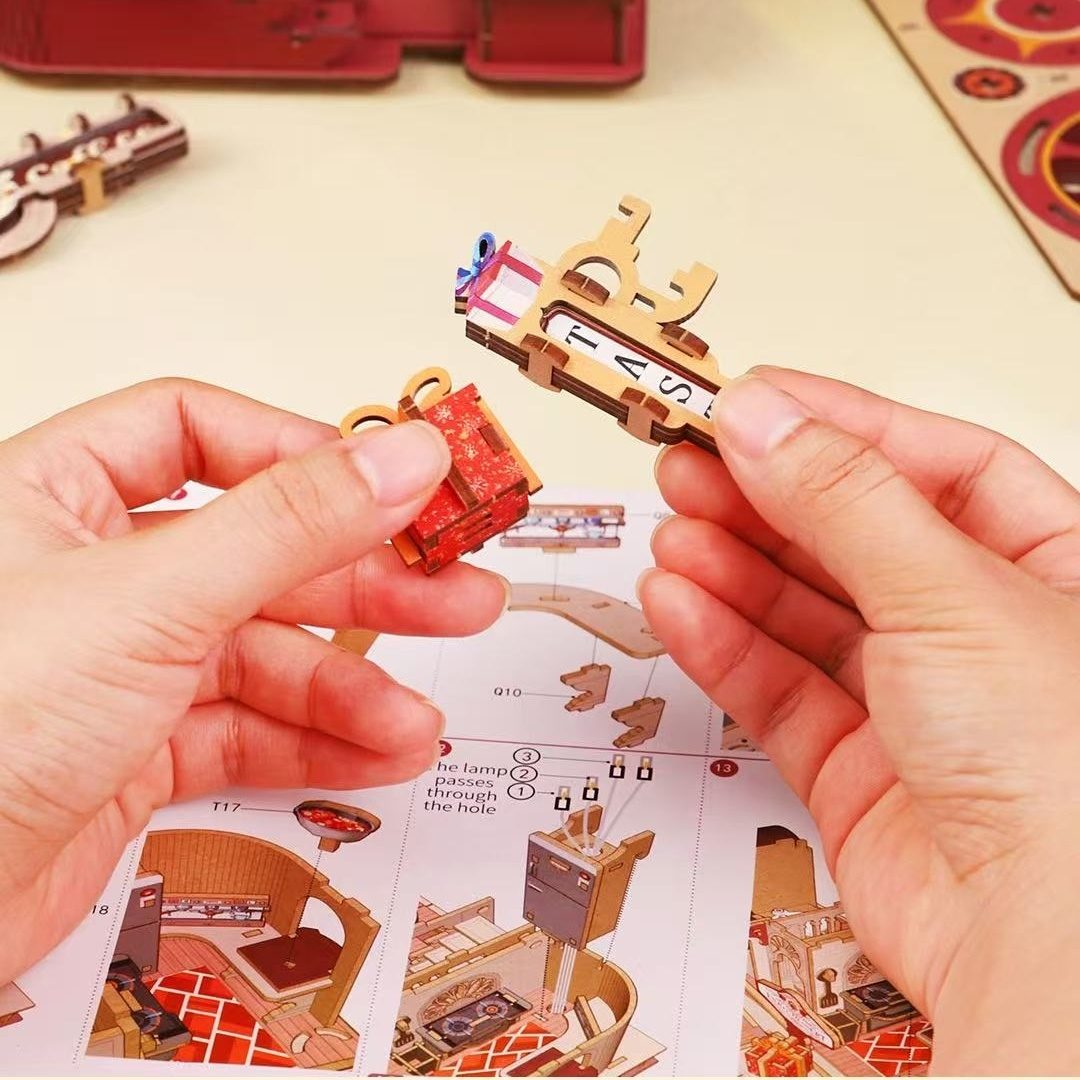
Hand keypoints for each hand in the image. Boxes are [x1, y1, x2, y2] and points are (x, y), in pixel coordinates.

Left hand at [0, 379, 506, 985]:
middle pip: (260, 552)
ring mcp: (120, 669)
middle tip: (457, 591)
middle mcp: (94, 577)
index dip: (302, 454)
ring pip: (265, 657)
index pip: (199, 435)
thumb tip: (400, 460)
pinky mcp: (135, 755)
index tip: (394, 486)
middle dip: (367, 582)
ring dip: (352, 688)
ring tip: (418, 716)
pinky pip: (248, 733)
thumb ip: (289, 525)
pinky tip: (375, 753)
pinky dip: (315, 745)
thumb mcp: (151, 600)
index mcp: (60, 497)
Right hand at [640, 369, 1079, 1074]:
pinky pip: (775, 686)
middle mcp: (982, 630)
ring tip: (672, 527)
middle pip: (854, 535)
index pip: (935, 465)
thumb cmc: (1066, 778)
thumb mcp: (950, 594)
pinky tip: (678, 601)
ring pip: (803, 612)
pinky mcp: (855, 768)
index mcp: (1052, 566)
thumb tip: (763, 421)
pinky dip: (721, 642)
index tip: (753, 404)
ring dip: (730, 567)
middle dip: (765, 497)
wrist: (1042, 947)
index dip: (839, 426)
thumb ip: (844, 501)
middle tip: (688, 462)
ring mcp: (916, 701)